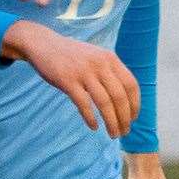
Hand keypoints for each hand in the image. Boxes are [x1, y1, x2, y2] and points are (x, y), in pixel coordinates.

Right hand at [3, 20, 139, 138]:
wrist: (43, 44)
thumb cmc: (70, 55)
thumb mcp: (95, 57)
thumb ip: (109, 71)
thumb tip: (124, 97)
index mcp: (110, 59)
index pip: (131, 85)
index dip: (135, 104)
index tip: (133, 118)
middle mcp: (100, 64)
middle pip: (119, 96)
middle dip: (125, 117)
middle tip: (124, 132)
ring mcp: (83, 72)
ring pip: (104, 103)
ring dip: (111, 122)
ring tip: (113, 134)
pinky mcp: (67, 81)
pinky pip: (83, 104)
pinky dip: (90, 118)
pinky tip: (94, 127)